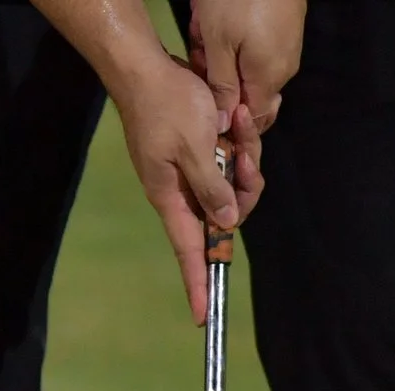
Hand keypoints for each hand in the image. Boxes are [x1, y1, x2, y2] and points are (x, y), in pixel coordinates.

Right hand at [109, 56, 262, 322]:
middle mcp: (179, 192)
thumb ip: (212, 187)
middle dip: (244, 192)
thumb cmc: (166, 106)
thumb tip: (226, 223)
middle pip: (222, 215)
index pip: (188, 251)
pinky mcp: (195, 153)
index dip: (198, 284)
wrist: (145, 70)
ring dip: (243, 160)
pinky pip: (226, 164)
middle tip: (248, 161)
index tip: (203, 316)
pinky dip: (236, 146)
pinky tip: (233, 121)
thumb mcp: (196, 147)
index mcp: (171, 198)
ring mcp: (186, 173)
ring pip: (229, 186)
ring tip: (239, 126)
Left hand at [188, 0, 304, 132]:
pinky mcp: (284, 29)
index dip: (228, 119)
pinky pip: (255, 48)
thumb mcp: (219, 43)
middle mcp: (283, 68)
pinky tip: (215, 20)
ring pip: (247, 68)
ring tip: (204, 30)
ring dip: (221, 56)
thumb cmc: (237, 0)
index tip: (203, 100)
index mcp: (268, 78)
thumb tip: (223, 125)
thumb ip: (221, 86)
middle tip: (199, 51)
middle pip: (247, 92)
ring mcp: (285, 48)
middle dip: (218, 79)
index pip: (254, 120)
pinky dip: (233, 40)